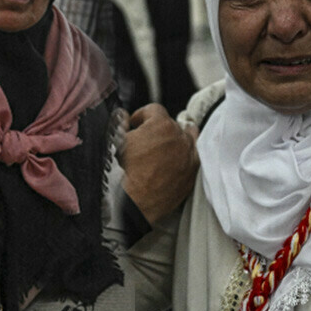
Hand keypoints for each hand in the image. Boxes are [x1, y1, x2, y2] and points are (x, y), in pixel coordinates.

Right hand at [119, 104, 199, 223]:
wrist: (136, 201)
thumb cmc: (126, 173)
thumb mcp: (117, 142)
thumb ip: (122, 125)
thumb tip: (123, 118)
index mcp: (161, 125)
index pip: (153, 110)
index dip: (141, 115)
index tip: (135, 123)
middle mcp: (180, 137)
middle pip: (172, 124)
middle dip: (158, 129)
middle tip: (147, 138)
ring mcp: (189, 155)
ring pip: (188, 138)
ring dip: (177, 140)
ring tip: (166, 147)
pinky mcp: (192, 172)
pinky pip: (192, 157)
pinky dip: (184, 157)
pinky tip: (173, 163)